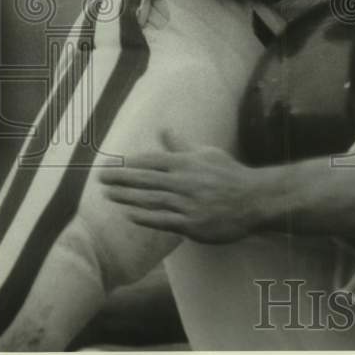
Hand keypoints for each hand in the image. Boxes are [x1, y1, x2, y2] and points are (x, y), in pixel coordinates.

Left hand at [99, 130, 261, 243]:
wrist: (254, 199)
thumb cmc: (229, 175)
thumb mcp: (207, 154)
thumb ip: (181, 145)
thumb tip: (164, 130)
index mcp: (187, 163)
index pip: (152, 161)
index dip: (130, 163)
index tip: (112, 165)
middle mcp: (184, 182)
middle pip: (146, 180)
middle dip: (121, 179)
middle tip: (100, 178)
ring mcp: (187, 203)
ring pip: (150, 200)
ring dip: (127, 197)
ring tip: (109, 195)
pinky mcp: (191, 223)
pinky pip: (163, 220)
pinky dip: (145, 217)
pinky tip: (130, 215)